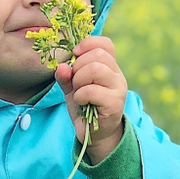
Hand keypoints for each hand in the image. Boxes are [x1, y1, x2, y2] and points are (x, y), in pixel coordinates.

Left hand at [53, 35, 127, 161]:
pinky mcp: (115, 104)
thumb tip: (61, 66)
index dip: (88, 44)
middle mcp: (117, 75)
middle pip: (97, 55)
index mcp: (109, 67)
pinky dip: (80, 95)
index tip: (75, 54)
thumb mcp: (72, 88)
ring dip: (79, 80)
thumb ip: (66, 76)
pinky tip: (81, 103)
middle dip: (78, 67)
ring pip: (95, 69)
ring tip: (78, 92)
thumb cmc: (84, 107)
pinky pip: (91, 90)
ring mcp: (118, 89)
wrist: (93, 134)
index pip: (105, 44)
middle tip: (74, 82)